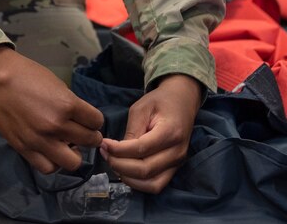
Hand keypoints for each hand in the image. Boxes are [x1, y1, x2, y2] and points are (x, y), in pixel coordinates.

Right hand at [0, 45, 104, 173]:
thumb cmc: (27, 75)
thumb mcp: (57, 85)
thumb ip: (71, 104)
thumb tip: (81, 120)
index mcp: (67, 105)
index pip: (96, 121)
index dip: (94, 120)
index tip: (89, 119)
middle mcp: (56, 126)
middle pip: (89, 141)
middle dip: (90, 137)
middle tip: (82, 132)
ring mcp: (40, 141)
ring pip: (72, 162)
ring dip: (74, 154)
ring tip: (68, 145)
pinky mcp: (25, 149)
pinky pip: (48, 168)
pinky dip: (54, 162)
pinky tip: (52, 152)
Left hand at [100, 73, 200, 193]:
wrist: (182, 102)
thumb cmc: (160, 101)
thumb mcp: (142, 108)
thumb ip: (132, 130)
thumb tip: (118, 152)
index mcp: (171, 132)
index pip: (142, 149)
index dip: (119, 150)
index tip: (104, 143)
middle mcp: (177, 152)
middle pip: (145, 170)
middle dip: (119, 164)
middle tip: (105, 153)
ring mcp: (178, 163)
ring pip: (151, 183)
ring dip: (128, 177)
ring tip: (113, 162)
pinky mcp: (174, 169)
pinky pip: (156, 185)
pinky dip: (138, 183)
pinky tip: (125, 171)